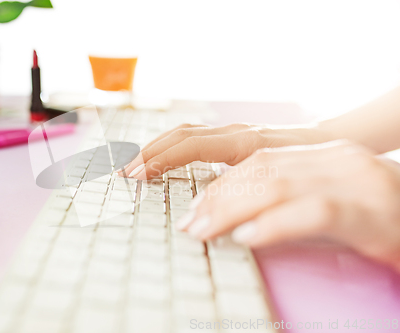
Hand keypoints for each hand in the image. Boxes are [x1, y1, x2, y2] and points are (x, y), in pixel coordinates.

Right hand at [118, 122, 330, 179]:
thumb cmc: (311, 163)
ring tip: (133, 167)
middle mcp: (233, 133)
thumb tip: (214, 214)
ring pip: (184, 133)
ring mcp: (231, 133)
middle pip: (179, 135)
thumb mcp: (286, 180)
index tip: (136, 176)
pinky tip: (161, 162)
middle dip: (148, 152)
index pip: (189, 146)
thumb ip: (251, 192)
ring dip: (156, 148)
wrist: (331, 140)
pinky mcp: (231, 138)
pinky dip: (172, 148)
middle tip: (122, 173)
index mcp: (244, 142)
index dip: (159, 159)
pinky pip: (194, 138)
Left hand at [178, 140, 399, 271]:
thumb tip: (242, 214)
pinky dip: (274, 224)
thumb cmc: (384, 214)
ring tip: (204, 231)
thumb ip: (293, 195)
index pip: (258, 161)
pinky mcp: (370, 212)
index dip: (221, 183)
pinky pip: (312, 212)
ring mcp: (353, 181)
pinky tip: (246, 237)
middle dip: (217, 197)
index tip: (196, 206)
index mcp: (324, 154)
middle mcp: (336, 159)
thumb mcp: (334, 196)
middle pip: (259, 171)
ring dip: (231, 210)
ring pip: (276, 186)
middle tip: (190, 223)